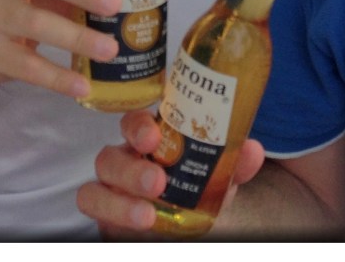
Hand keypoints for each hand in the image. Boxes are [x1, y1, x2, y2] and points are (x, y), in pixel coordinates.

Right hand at [77, 110, 264, 238]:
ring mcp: (111, 186)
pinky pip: (92, 206)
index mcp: (151, 138)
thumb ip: (235, 162)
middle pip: (110, 154)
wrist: (188, 217)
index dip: (139, 126)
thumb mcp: (219, 174)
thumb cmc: (197, 184)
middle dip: (130, 169)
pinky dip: (111, 215)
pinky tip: (139, 223)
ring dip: (120, 202)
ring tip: (148, 216)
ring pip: (94, 185)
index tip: (154, 136)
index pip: (135, 121)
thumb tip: (252, 150)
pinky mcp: (104, 211)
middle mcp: (126, 157)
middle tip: (157, 181)